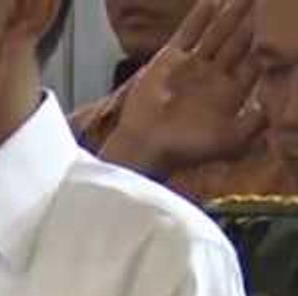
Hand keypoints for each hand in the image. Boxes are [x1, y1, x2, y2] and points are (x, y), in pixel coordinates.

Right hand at [106, 0, 265, 176]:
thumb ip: (256, 122)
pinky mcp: (169, 59)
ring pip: (217, 32)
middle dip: (253, 21)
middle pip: (239, 42)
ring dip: (232, 13)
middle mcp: (213, 76)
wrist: (145, 145)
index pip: (255, 62)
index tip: (284, 27)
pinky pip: (188, 32)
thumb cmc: (186, 148)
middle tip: (271, 1)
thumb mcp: (230, 141)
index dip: (270, 45)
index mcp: (229, 94)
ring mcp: (192, 66)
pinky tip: (212, 0)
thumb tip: (277, 104)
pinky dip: (199, 16)